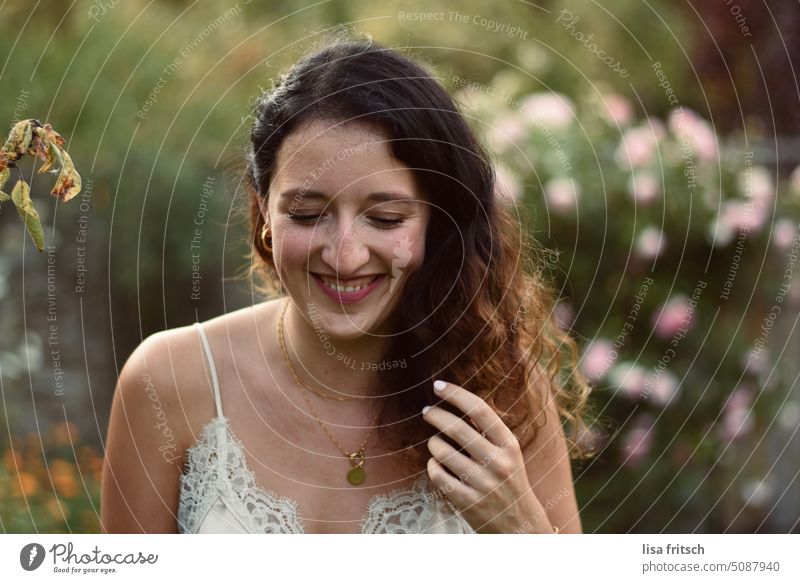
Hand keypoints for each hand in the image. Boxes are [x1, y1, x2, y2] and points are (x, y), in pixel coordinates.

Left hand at [422, 380, 554, 533]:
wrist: (519, 524)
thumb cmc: (508, 479)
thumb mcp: (508, 452)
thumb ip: (488, 430)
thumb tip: (458, 399)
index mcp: (509, 444)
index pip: (480, 410)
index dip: (456, 394)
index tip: (438, 385)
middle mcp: (498, 463)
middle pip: (457, 429)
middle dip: (435, 415)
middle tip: (426, 411)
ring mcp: (483, 484)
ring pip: (442, 452)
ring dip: (433, 444)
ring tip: (436, 444)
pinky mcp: (468, 503)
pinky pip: (437, 475)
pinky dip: (432, 466)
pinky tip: (437, 465)